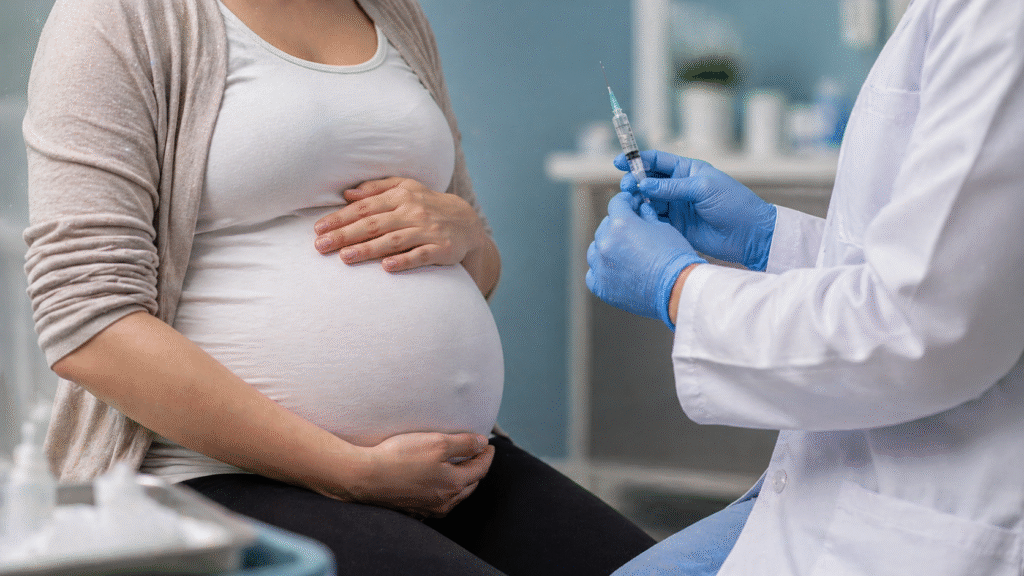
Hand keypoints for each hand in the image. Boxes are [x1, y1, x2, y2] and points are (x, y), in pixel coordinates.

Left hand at [313, 177, 487, 272]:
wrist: (468, 222)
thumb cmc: (428, 205)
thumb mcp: (406, 188)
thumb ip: (376, 188)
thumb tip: (347, 193)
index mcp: (401, 196)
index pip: (365, 207)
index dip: (340, 218)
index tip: (318, 229)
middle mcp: (413, 211)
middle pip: (374, 224)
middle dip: (345, 234)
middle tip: (321, 246)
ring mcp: (428, 230)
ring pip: (394, 240)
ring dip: (368, 249)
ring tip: (344, 258)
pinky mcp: (442, 249)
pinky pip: (420, 255)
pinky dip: (404, 260)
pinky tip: (386, 267)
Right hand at [347, 432, 494, 517]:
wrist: (364, 477)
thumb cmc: (400, 457)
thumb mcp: (437, 443)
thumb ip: (464, 444)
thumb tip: (482, 443)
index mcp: (454, 484)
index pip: (480, 469)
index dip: (487, 455)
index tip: (489, 445)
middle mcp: (444, 501)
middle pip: (469, 485)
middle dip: (477, 470)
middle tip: (478, 456)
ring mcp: (428, 509)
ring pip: (454, 497)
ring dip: (461, 483)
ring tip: (461, 469)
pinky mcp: (412, 510)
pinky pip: (436, 503)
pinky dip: (443, 492)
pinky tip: (437, 485)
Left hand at [586, 192, 705, 328]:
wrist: (678, 289)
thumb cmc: (675, 256)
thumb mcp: (663, 227)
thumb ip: (646, 216)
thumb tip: (640, 209)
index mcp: (620, 224)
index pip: (616, 203)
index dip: (625, 201)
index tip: (630, 203)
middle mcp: (605, 243)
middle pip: (605, 227)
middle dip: (617, 225)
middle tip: (631, 230)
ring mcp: (600, 266)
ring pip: (596, 249)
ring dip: (607, 247)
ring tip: (622, 251)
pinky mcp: (601, 286)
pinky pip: (594, 273)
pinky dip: (602, 269)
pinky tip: (615, 270)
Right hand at [615, 150, 776, 270]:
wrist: (749, 235)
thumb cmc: (733, 204)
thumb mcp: (703, 188)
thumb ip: (672, 187)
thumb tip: (643, 185)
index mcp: (687, 170)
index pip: (656, 161)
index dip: (636, 160)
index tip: (619, 163)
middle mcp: (678, 187)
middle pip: (647, 181)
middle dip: (634, 182)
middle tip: (627, 188)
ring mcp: (676, 207)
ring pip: (647, 201)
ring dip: (637, 201)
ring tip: (633, 204)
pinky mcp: (674, 226)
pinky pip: (653, 220)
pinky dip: (645, 218)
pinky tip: (642, 219)